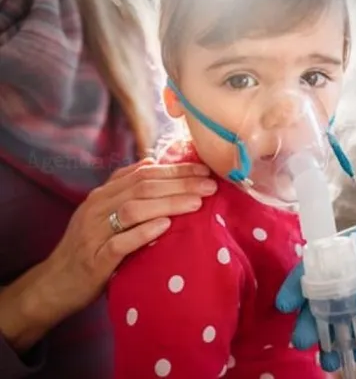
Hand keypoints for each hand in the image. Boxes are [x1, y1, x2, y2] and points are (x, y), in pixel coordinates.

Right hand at [0, 158, 215, 350]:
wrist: (54, 284)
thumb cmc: (88, 247)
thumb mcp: (103, 212)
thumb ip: (124, 187)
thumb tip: (151, 161)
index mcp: (102, 194)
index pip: (143, 173)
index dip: (175, 170)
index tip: (204, 170)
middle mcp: (97, 208)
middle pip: (142, 187)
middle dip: (180, 183)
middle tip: (210, 184)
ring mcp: (94, 233)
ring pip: (133, 209)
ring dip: (168, 203)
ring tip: (197, 202)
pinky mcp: (94, 259)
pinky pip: (120, 242)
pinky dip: (143, 232)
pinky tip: (165, 226)